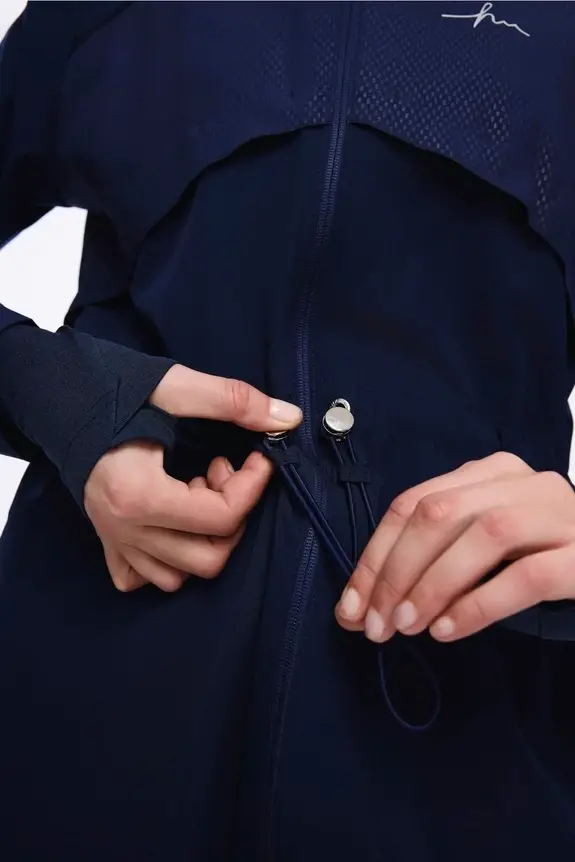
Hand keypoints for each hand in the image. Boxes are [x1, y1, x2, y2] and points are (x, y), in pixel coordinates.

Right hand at [85, 365, 301, 591]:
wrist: (57, 395)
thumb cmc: (112, 389)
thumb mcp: (176, 387)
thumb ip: (234, 401)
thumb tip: (289, 418)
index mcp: (139, 494)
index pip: (221, 518)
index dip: (253, 487)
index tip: (257, 456)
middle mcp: (124, 529)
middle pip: (208, 557)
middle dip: (231, 515)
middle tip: (221, 472)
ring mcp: (113, 540)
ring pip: (180, 575)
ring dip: (203, 539)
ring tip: (195, 493)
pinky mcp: (106, 541)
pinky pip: (140, 578)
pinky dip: (167, 560)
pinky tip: (173, 521)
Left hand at [335, 452, 574, 641]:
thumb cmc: (541, 556)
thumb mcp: (481, 545)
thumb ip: (431, 560)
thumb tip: (360, 606)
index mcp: (489, 473)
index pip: (414, 504)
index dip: (374, 556)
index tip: (351, 607)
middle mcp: (523, 482)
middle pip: (439, 514)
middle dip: (395, 573)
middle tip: (376, 626)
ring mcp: (558, 514)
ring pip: (482, 536)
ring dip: (433, 585)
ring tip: (407, 627)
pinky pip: (527, 575)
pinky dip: (479, 604)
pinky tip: (448, 630)